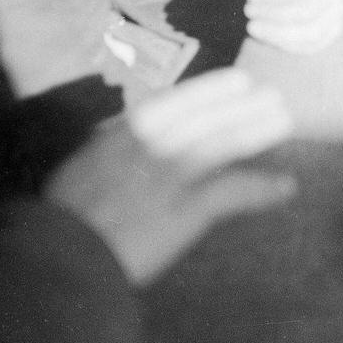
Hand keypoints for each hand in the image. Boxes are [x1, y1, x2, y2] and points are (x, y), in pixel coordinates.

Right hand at [44, 68, 295, 284]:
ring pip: (223, 143)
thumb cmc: (62, 219)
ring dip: (256, 131)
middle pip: (207, 117)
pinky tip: (285, 187)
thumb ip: (107, 145)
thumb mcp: (81, 167)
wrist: (57, 260)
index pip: (177, 102)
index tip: (238, 81)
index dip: (212, 90)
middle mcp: (152, 146)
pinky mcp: (185, 211)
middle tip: (274, 96)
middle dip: (242, 106)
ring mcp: (171, 177)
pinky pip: (231, 193)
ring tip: (284, 122)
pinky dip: (261, 189)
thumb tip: (119, 128)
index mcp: (124, 134)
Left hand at [246, 0, 342, 53]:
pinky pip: (312, 46)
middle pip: (306, 11)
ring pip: (311, 34)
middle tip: (247, 10)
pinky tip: (265, 35)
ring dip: (277, 33)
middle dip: (272, 13)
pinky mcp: (331, 31)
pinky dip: (286, 45)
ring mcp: (337, 13)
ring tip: (252, 26)